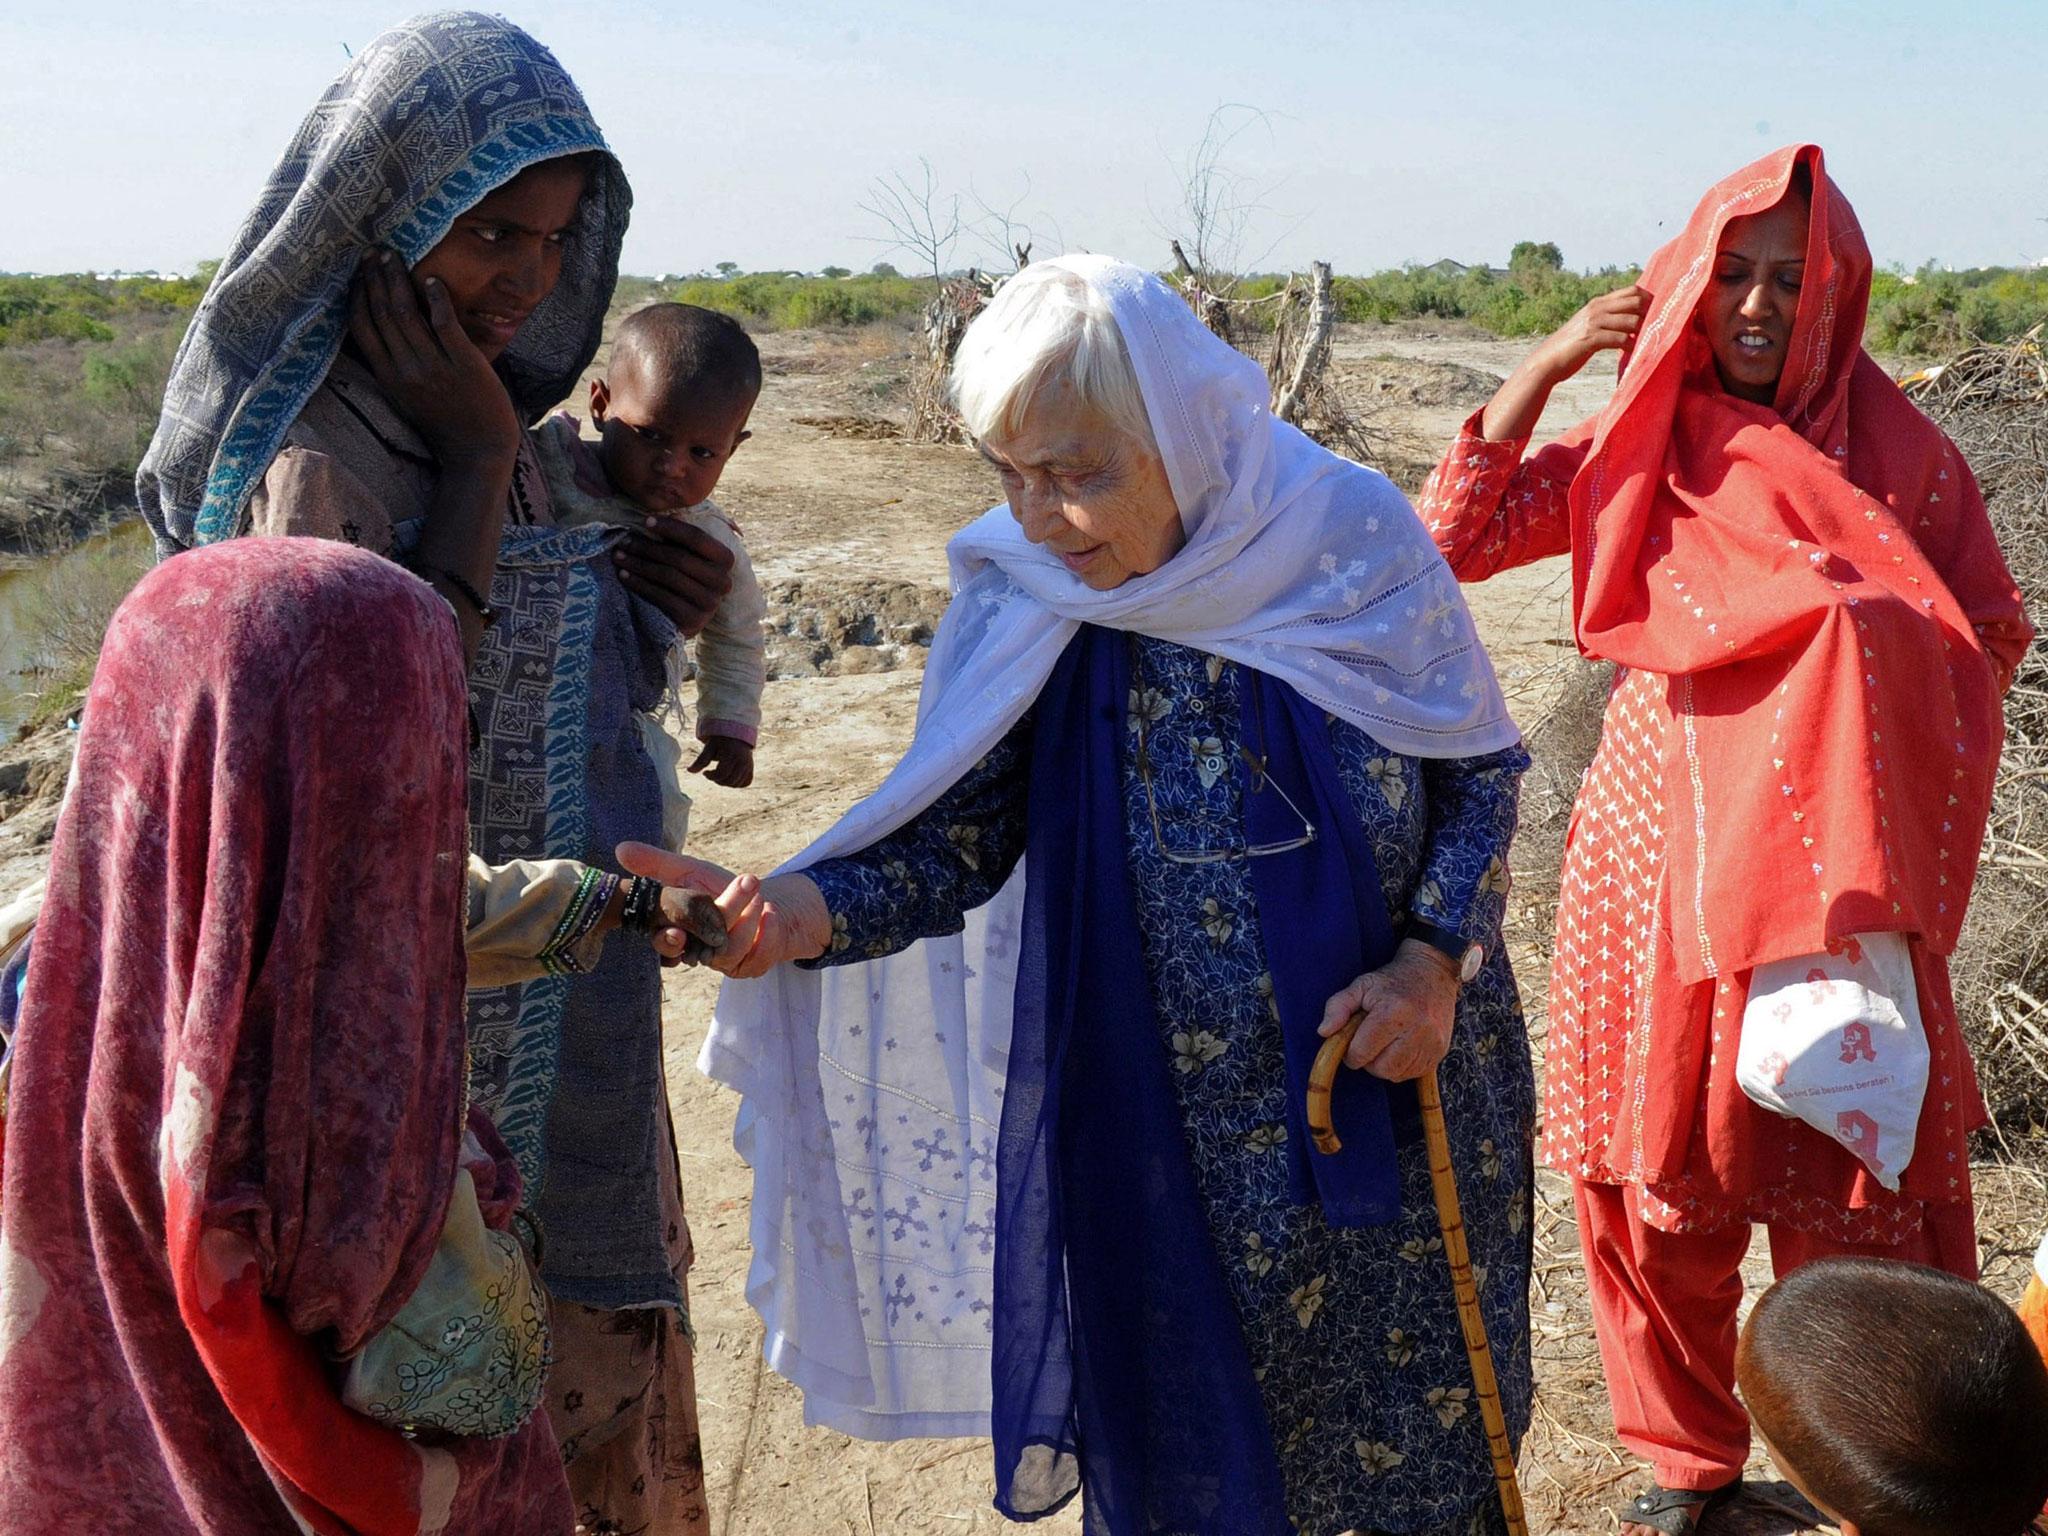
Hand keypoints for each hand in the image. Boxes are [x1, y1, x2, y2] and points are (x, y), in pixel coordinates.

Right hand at [349, 249, 519, 466]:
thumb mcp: (406, 396)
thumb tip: (382, 327)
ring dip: (398, 279)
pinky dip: (437, 298)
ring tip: (395, 256)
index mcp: (388, 377)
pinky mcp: (464, 364)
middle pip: (382, 313)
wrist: (478, 451)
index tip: (358, 271)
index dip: (357, 294)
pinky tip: (432, 279)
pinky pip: (445, 323)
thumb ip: (393, 365)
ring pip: (407, 313)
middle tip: (374, 250)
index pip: (361, 327)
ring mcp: (435, 367)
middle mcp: (406, 370)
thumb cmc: (444, 421)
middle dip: (375, 277)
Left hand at [613, 518, 734, 635]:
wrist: (688, 617)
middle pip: (680, 558)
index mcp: (725, 559)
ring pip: (668, 576)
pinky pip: (661, 597)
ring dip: (639, 564)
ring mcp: (709, 603)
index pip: (697, 538)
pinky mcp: (693, 619)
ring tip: (619, 556)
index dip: (670, 528)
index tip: (645, 521)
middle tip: (624, 541)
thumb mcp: (688, 554)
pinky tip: (624, 576)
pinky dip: (639, 584)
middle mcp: (722, 581)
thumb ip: (681, 537)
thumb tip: (671, 513)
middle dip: (647, 547)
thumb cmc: (686, 576)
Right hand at [615, 845, 830, 977]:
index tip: (677, 931)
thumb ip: (657, 863)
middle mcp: (696, 950)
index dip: (667, 942)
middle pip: (701, 945)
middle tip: (745, 884)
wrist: (761, 901)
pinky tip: (771, 913)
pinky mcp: (749, 966)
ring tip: (759, 893)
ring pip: (729, 951)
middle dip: (723, 916)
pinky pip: (756, 959)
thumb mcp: (689, 870)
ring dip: (748, 920)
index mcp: (676, 930)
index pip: (663, 944)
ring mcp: (722, 961)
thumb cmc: (718, 887)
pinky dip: (767, 934)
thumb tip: (620, 848)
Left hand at [688, 735, 754, 787]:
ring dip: (726, 783)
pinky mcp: (751, 768)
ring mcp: (748, 765)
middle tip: (712, 774)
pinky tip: (729, 777)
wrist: (736, 734)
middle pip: (729, 781)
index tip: (705, 773)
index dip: (711, 776)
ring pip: (737, 784)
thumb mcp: (709, 748)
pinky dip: (738, 783)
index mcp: (731, 755)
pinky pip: (746, 782)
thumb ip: (700, 760)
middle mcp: (742, 761)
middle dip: (718, 780)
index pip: (721, 774)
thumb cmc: (720, 741)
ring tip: (720, 775)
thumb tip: (689, 771)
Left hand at [1315, 939, 1460, 1081]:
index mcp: (1393, 1012)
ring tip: (1385, 1044)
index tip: (1352, 1041)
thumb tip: (1323, 1032)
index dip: (1350, 1052)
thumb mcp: (1360, 986)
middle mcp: (1417, 1030)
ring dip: (1384, 1065)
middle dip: (1368, 1061)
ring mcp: (1432, 1042)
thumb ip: (1338, 1007)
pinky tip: (1400, 1048)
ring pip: (1397, 1075)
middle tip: (1368, 1043)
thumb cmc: (1392, 981)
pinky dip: (1402, 1067)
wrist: (1432, 974)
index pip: (1362, 1052)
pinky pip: (1413, 1073)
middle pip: (1381, 1068)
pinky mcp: (1441, 1051)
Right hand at [1528, 284, 1646, 384]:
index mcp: (1597, 303)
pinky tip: (1632, 352)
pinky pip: (1621, 339)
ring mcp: (1594, 323)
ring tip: (1644, 342)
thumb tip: (1630, 322)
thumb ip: (1605, 319)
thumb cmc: (1569, 347)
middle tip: (1652, 328)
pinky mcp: (1592, 339)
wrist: (1546, 361)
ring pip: (1632, 320)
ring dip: (1641, 332)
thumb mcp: (1587, 326)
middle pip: (1635, 300)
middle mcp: (1597, 309)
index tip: (1654, 314)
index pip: (1632, 290)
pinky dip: (1631, 346)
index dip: (1648, 300)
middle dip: (1649, 313)